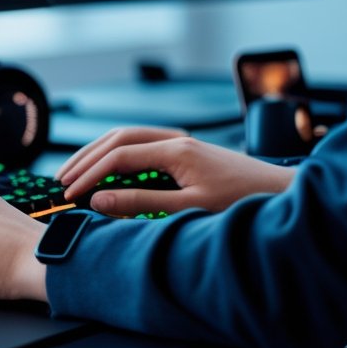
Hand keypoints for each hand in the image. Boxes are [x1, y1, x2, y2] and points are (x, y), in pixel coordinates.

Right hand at [56, 126, 295, 215]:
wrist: (284, 195)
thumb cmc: (244, 204)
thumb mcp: (190, 209)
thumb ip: (141, 204)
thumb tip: (99, 200)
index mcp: (175, 149)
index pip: (117, 157)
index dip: (89, 176)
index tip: (70, 194)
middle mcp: (175, 139)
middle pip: (116, 139)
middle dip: (86, 159)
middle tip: (62, 180)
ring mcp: (181, 142)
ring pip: (127, 138)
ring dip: (98, 153)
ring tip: (76, 172)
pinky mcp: (186, 151)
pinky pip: (141, 145)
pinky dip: (117, 154)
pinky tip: (109, 168)